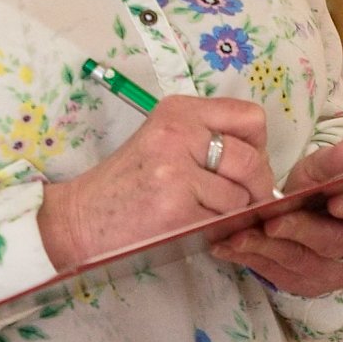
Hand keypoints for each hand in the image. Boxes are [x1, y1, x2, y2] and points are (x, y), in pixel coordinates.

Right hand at [39, 93, 269, 271]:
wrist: (80, 219)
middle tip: (236, 200)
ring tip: (201, 212)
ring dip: (231, 213)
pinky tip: (191, 226)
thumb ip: (208, 139)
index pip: (251, 118)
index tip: (243, 165)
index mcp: (178, 110)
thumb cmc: (127, 184)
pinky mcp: (177, 208)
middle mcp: (178, 133)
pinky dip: (215, 230)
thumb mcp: (164, 141)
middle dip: (255, 188)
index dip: (258, 147)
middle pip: (253, 160)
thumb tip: (262, 161)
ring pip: (241, 196)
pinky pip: (223, 222)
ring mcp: (177, 171)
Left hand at [214, 138, 342, 295]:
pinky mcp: (308, 286)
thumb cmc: (320, 192)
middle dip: (299, 231)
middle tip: (271, 221)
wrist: (309, 220)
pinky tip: (226, 246)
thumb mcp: (323, 172)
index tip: (335, 202)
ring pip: (301, 262)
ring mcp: (336, 273)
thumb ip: (333, 162)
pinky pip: (277, 274)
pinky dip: (249, 259)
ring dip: (266, 248)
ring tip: (237, 235)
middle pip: (333, 242)